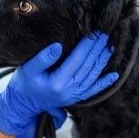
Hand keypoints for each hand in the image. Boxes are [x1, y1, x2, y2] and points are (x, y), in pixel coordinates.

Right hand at [0, 32, 118, 137]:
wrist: (23, 104)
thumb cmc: (24, 84)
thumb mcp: (28, 69)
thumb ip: (43, 58)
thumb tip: (58, 46)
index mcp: (57, 82)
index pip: (77, 60)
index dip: (87, 46)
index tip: (94, 33)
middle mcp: (68, 90)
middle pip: (87, 66)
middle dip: (97, 50)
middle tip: (104, 35)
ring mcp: (73, 96)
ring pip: (93, 77)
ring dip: (102, 61)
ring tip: (109, 47)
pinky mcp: (75, 98)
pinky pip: (93, 91)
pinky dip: (104, 83)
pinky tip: (115, 75)